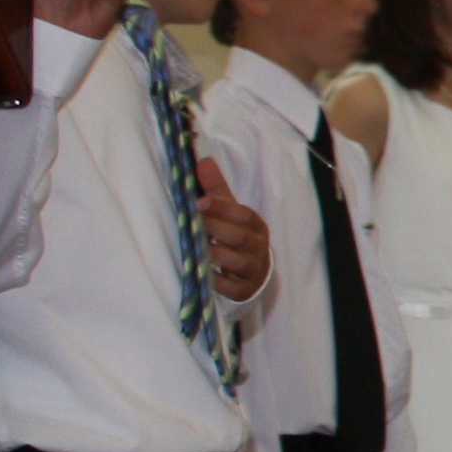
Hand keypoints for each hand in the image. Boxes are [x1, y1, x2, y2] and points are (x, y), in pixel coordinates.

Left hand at [200, 159, 270, 302]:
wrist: (254, 272)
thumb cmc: (236, 236)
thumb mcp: (230, 213)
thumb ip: (216, 189)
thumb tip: (202, 161)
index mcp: (256, 226)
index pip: (243, 215)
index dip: (223, 209)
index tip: (200, 202)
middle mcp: (258, 247)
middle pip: (239, 238)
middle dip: (216, 230)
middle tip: (193, 223)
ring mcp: (253, 270)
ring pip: (236, 262)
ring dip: (215, 255)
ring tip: (195, 248)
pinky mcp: (244, 290)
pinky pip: (231, 287)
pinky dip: (217, 282)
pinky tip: (201, 274)